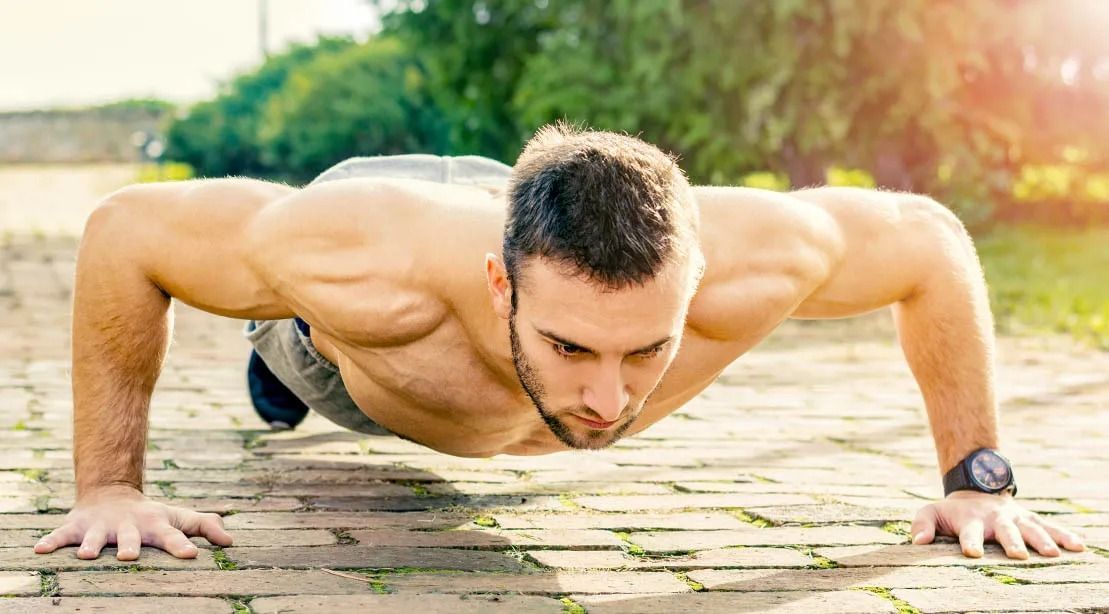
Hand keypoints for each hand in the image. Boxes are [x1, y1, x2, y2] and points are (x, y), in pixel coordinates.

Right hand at [33, 484, 232, 559]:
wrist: (111, 495)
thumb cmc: (151, 516)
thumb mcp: (179, 518)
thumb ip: (205, 527)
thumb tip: (231, 541)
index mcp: (154, 526)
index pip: (172, 536)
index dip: (181, 545)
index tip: (191, 554)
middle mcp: (127, 527)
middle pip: (130, 538)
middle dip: (130, 546)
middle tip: (131, 555)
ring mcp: (101, 527)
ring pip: (95, 538)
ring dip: (92, 546)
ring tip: (88, 556)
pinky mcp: (77, 528)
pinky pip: (61, 536)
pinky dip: (51, 541)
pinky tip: (39, 550)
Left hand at [911, 490, 1084, 558]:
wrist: (976, 489)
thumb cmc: (952, 511)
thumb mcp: (931, 511)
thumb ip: (922, 524)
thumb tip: (918, 542)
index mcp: (971, 519)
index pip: (969, 532)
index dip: (970, 541)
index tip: (973, 553)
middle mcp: (996, 518)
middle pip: (1005, 530)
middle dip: (1012, 541)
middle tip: (1019, 554)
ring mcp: (1016, 518)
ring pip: (1031, 528)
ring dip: (1042, 540)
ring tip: (1053, 554)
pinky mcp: (1030, 519)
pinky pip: (1050, 526)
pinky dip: (1064, 535)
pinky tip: (1079, 546)